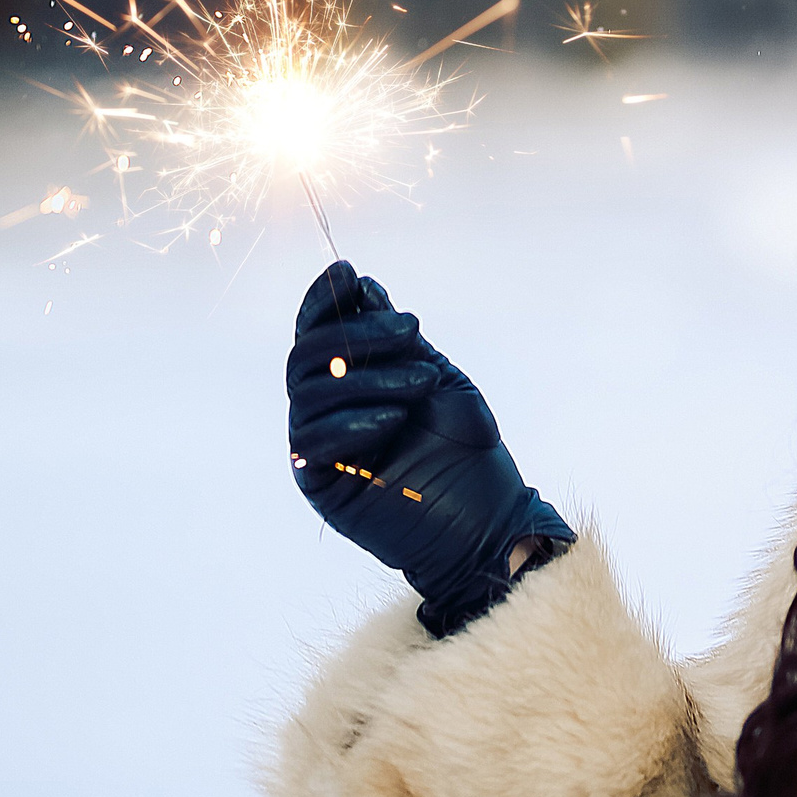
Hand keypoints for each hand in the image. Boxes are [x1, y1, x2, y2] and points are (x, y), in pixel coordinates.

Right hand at [287, 260, 572, 638]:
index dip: (324, 299)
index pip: (320, 330)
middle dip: (358, 333)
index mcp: (353, 379)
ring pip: (310, 394)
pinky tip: (394, 420)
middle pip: (308, 356)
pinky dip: (352, 424)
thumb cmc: (469, 453)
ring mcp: (321, 447)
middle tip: (412, 329)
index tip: (345, 272)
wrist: (488, 525)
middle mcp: (328, 409)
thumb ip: (400, 341)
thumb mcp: (440, 380)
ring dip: (367, 378)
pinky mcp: (321, 485)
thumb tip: (362, 286)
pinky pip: (313, 444)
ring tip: (423, 382)